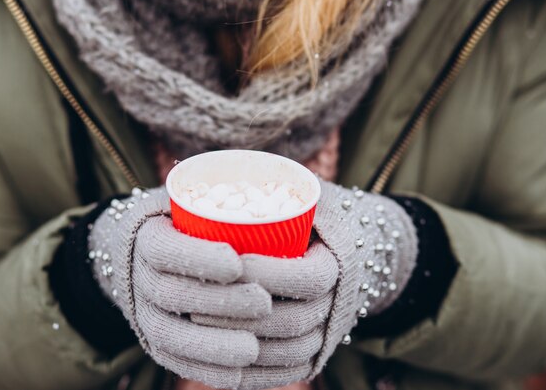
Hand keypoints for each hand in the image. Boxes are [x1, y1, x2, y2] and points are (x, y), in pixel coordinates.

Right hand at [89, 187, 273, 388]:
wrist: (146, 258)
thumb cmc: (187, 225)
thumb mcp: (194, 204)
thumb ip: (224, 201)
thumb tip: (288, 203)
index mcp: (146, 237)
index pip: (164, 249)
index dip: (199, 258)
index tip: (237, 261)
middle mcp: (138, 277)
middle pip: (172, 294)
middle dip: (219, 302)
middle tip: (263, 302)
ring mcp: (144, 313)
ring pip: (171, 335)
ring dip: (213, 344)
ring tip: (253, 347)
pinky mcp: (154, 343)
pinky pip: (176, 362)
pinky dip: (207, 370)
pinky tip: (239, 373)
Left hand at [192, 181, 418, 387]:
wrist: (350, 253)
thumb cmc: (316, 216)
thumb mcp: (304, 193)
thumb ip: (275, 185)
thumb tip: (215, 174)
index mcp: (342, 265)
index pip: (309, 279)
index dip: (269, 275)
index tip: (230, 262)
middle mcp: (340, 305)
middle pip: (293, 321)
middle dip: (242, 314)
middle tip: (195, 300)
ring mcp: (329, 334)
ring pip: (287, 352)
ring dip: (241, 345)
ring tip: (197, 326)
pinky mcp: (316, 355)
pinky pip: (288, 372)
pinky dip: (255, 374)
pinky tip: (220, 360)